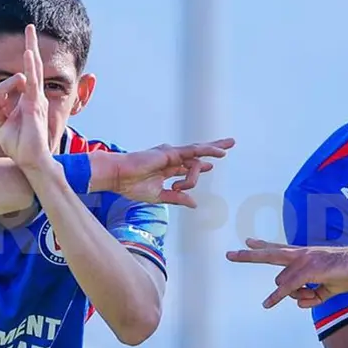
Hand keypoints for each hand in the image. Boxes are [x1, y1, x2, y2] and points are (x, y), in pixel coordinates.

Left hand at [0, 24, 51, 166]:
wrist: (30, 162)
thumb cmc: (18, 147)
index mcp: (26, 101)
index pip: (19, 79)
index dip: (11, 75)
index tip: (9, 69)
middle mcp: (34, 97)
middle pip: (33, 67)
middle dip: (31, 46)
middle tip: (30, 26)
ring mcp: (36, 100)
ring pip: (34, 70)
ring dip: (31, 49)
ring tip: (30, 30)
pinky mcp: (35, 105)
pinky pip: (33, 82)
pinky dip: (31, 67)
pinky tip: (29, 53)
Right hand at [95, 139, 234, 206]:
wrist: (118, 177)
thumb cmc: (131, 186)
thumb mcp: (159, 196)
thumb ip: (177, 198)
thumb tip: (194, 204)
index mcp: (166, 168)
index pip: (188, 166)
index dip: (200, 166)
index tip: (210, 166)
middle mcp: (170, 158)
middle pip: (197, 153)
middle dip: (213, 149)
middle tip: (230, 144)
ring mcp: (171, 154)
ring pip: (197, 156)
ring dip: (207, 161)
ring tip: (224, 153)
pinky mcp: (172, 152)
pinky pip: (194, 152)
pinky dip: (207, 152)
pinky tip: (220, 152)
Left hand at [226, 238, 347, 308]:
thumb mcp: (328, 289)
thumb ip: (312, 296)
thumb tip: (299, 303)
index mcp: (305, 255)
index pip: (279, 249)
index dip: (263, 246)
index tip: (248, 241)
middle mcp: (301, 254)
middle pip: (269, 254)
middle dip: (248, 255)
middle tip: (229, 255)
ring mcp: (303, 260)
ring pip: (283, 283)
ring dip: (296, 295)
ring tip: (315, 294)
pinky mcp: (307, 269)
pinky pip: (287, 288)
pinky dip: (276, 297)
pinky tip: (267, 304)